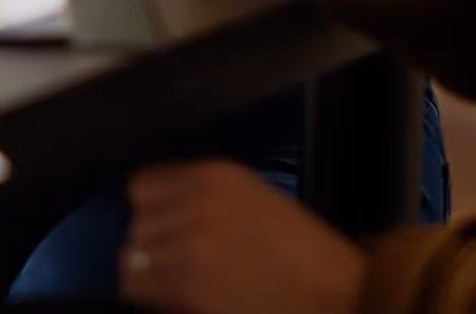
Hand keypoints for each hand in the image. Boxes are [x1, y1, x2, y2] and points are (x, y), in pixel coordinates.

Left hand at [123, 161, 365, 313]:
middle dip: (153, 247)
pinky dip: (151, 296)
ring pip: (131, 257)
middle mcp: (197, 202)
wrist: (344, 296)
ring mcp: (189, 242)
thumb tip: (155, 217)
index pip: (142, 186)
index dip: (152, 214)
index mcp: (216, 175)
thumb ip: (202, 199)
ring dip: (150, 275)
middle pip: (136, 223)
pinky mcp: (187, 282)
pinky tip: (178, 300)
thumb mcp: (254, 201)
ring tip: (181, 286)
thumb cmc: (309, 258)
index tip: (164, 232)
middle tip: (179, 268)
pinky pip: (137, 286)